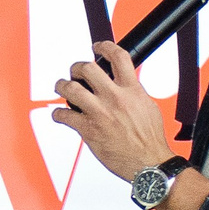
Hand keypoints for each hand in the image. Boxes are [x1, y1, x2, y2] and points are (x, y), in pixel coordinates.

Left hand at [51, 42, 169, 184]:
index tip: (98, 46)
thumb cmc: (150, 139)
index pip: (118, 57)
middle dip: (77, 67)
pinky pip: (63, 115)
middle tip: (75, 72)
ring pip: (70, 88)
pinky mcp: (88, 129)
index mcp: (132, 90)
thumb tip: (122, 84)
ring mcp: (99, 113)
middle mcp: (114, 98)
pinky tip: (61, 116)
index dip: (105, 46)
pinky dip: (58, 114)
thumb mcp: (148, 106)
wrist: (149, 163)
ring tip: (62, 87)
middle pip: (87, 68)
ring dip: (61, 85)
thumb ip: (132, 92)